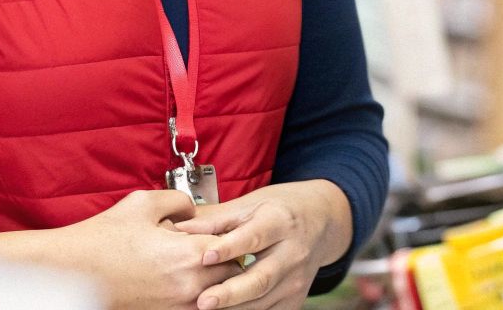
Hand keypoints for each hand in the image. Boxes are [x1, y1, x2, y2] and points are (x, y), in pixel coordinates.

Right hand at [0, 190, 242, 309]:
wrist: (71, 272)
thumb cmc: (103, 238)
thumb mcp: (144, 203)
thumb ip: (180, 201)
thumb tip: (195, 210)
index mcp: (189, 256)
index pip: (237, 247)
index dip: (237, 235)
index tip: (236, 227)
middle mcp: (189, 286)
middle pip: (234, 274)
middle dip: (232, 258)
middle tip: (223, 244)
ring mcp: (177, 306)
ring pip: (219, 295)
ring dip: (218, 279)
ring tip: (206, 262)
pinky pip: (197, 306)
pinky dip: (200, 293)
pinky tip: (187, 278)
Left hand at [171, 179, 352, 309]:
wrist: (322, 220)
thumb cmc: (280, 208)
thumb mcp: (251, 204)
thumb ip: (216, 219)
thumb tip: (180, 228)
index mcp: (280, 221)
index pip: (253, 237)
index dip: (229, 248)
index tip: (204, 256)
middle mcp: (292, 252)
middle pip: (261, 278)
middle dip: (230, 293)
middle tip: (203, 301)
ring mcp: (296, 279)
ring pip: (263, 301)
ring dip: (234, 309)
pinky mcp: (296, 298)